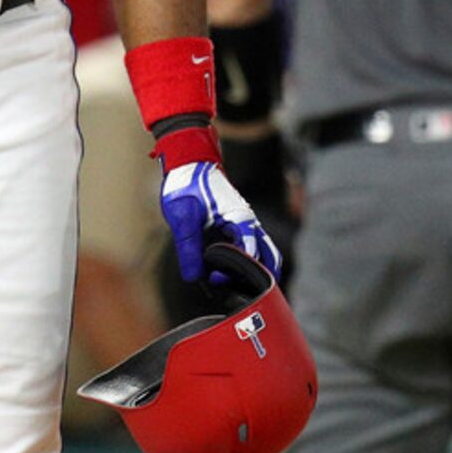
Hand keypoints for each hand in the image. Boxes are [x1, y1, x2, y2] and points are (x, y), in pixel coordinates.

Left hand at [160, 160, 282, 284]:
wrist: (188, 163)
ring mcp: (246, 226)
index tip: (214, 278)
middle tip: (230, 290)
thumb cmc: (186, 185)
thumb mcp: (182, 217)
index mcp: (241, 219)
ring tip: (230, 287)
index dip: (235, 272)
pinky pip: (250, 250)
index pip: (251, 254)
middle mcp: (250, 224)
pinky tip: (223, 275)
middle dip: (254, 280)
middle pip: (269, 259)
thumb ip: (188, 247)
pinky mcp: (237, 227)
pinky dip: (244, 265)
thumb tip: (194, 278)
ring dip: (252, 274)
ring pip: (264, 256)